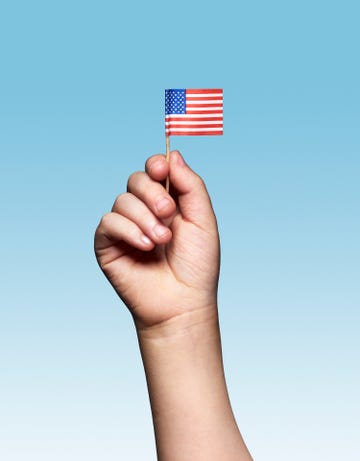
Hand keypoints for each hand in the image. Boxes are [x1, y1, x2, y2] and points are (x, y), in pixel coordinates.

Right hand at [94, 151, 219, 329]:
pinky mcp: (108, 245)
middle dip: (152, 193)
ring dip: (144, 218)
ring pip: (123, 200)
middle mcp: (145, 212)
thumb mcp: (203, 220)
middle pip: (136, 180)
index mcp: (168, 203)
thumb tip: (172, 154)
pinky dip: (128, 230)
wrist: (184, 302)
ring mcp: (126, 228)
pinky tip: (145, 247)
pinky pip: (108, 222)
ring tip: (161, 240)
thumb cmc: (197, 265)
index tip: (161, 169)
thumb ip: (190, 185)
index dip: (155, 165)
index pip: (154, 171)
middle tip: (168, 213)